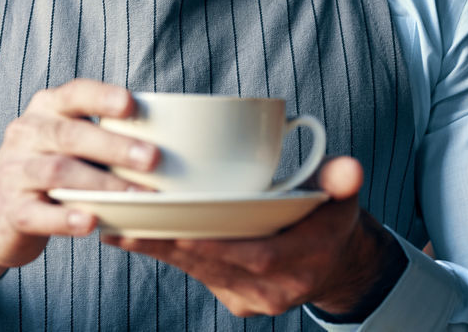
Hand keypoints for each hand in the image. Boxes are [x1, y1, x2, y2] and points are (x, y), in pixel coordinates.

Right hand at [0, 79, 158, 283]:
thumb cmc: (45, 169)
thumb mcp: (63, 141)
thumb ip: (99, 133)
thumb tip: (165, 137)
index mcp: (46, 110)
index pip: (74, 94)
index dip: (102, 97)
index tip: (131, 104)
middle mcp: (27, 134)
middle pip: (70, 135)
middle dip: (113, 146)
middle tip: (152, 158)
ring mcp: (15, 173)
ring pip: (59, 173)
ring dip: (102, 184)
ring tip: (135, 196)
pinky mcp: (11, 211)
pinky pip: (40, 213)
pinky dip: (66, 217)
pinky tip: (91, 220)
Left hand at [102, 157, 408, 317]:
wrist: (335, 263)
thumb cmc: (330, 217)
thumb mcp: (343, 198)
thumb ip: (342, 181)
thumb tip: (350, 169)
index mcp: (303, 262)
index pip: (254, 256)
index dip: (214, 245)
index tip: (177, 228)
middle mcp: (274, 289)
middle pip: (214, 266)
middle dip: (169, 246)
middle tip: (128, 224)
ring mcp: (252, 298)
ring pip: (198, 272)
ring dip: (158, 252)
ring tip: (117, 228)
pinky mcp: (234, 298)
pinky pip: (195, 275)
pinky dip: (165, 256)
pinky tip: (131, 238)